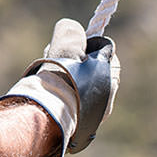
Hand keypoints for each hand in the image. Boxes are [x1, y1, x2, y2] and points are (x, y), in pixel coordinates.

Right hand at [0, 18, 119, 156]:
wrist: (46, 119)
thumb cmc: (60, 82)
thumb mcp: (65, 48)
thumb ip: (70, 32)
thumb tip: (71, 27)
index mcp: (110, 79)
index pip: (105, 52)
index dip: (88, 45)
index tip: (72, 44)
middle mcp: (106, 101)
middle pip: (91, 71)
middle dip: (74, 61)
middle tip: (55, 58)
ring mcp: (92, 117)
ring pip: (80, 88)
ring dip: (65, 79)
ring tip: (47, 77)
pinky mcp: (77, 128)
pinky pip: (70, 106)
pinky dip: (61, 97)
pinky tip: (47, 95)